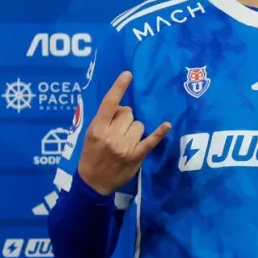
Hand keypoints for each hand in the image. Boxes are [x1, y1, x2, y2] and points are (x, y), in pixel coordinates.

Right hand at [77, 71, 170, 194]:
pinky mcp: (136, 156)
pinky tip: (166, 125)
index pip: (109, 103)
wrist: (93, 183)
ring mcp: (125, 146)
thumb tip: (124, 108)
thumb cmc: (91, 155)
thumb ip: (105, 120)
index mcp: (97, 128)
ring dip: (134, 130)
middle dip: (125, 119)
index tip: (128, 74)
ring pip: (139, 124)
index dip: (118, 87)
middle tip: (118, 131)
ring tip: (126, 141)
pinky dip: (159, 133)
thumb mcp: (90, 135)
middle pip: (128, 113)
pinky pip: (150, 141)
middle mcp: (111, 136)